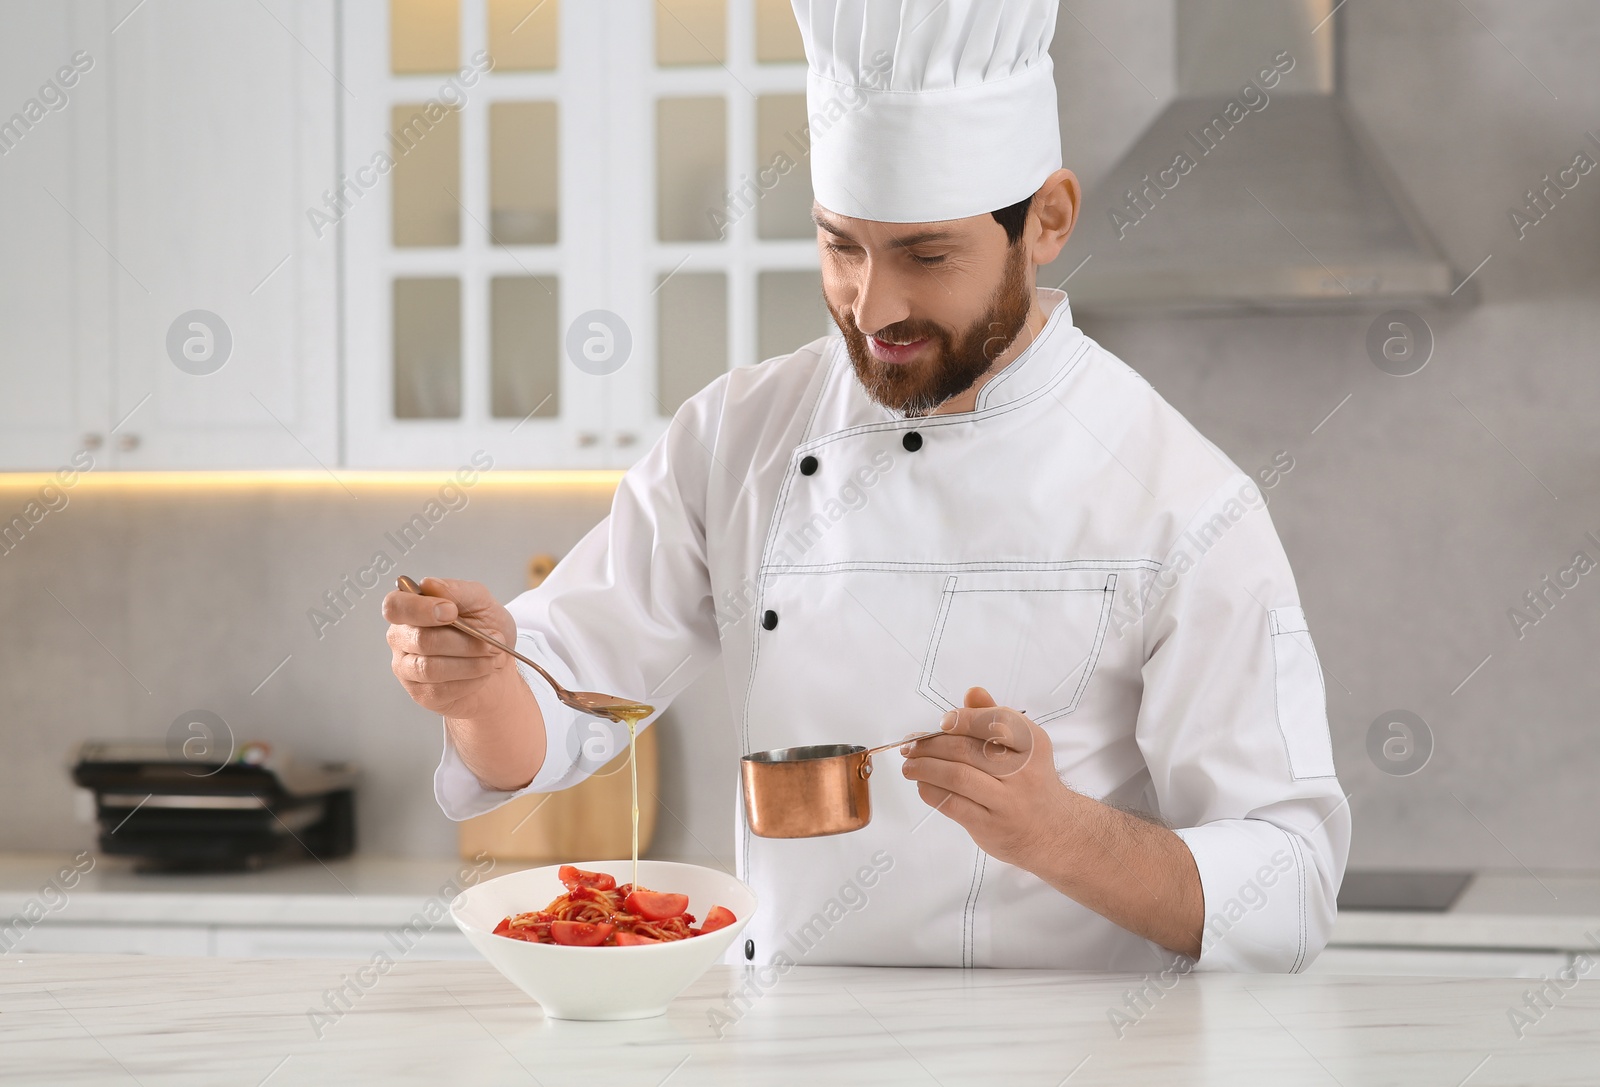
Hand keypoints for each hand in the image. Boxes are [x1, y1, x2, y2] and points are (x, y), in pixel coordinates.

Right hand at [383, 577, 522, 719]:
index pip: (395, 606)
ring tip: (493, 658)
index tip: (452, 611)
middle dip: (464, 642)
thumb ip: (458, 590)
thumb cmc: (485, 629)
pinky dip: (470, 681)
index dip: (420, 609)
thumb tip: (430, 585)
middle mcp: (402, 638)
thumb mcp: (481, 602)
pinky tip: (483, 674)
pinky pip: (440, 689)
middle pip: (421, 640)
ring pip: (431, 668)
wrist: (499, 663)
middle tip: (493, 641)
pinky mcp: (421, 693)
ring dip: (470, 663)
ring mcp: (407, 668)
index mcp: (411, 609)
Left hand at [900, 686, 1071, 867]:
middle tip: (911, 745)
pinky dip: (931, 791)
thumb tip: (972, 693)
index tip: (942, 722)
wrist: (1053, 831)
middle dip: (931, 745)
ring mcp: (1008, 801)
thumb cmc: (1030, 781)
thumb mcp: (1024, 746)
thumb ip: (996, 717)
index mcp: (1032, 744)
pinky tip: (923, 785)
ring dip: (924, 768)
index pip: (996, 721)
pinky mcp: (991, 825)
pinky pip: (953, 804)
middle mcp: (1023, 771)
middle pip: (967, 750)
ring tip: (909, 765)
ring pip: (957, 777)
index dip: (963, 719)